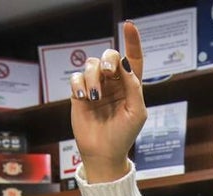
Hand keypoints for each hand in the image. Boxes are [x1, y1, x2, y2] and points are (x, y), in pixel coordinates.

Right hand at [69, 21, 146, 183]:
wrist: (103, 153)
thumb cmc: (123, 135)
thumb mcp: (137, 112)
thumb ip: (133, 86)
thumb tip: (124, 63)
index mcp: (130, 86)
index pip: (133, 59)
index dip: (132, 41)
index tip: (129, 26)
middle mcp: (113, 83)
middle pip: (109, 55)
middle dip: (109, 59)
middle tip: (110, 72)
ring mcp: (96, 87)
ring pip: (91, 64)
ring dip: (93, 77)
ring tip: (94, 97)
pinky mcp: (80, 94)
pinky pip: (75, 78)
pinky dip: (79, 85)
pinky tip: (84, 99)